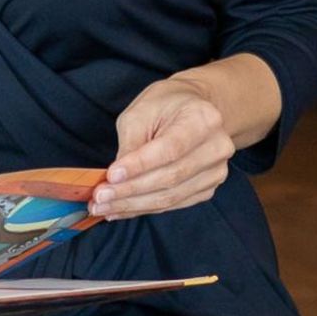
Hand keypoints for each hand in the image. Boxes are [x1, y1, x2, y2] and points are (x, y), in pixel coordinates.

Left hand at [91, 75, 235, 219]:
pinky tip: (120, 209)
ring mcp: (216, 171)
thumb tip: (115, 180)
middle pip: (170, 177)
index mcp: (203, 118)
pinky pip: (173, 204)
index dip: (139, 166)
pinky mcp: (208, 188)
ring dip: (133, 206)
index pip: (170, 149)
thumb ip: (131, 144)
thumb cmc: (164, 106)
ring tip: (103, 208)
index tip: (110, 177)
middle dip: (130, 191)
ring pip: (170, 196)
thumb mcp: (140, 112)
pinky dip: (144, 209)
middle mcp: (217, 147)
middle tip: (99, 199)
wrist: (192, 108)